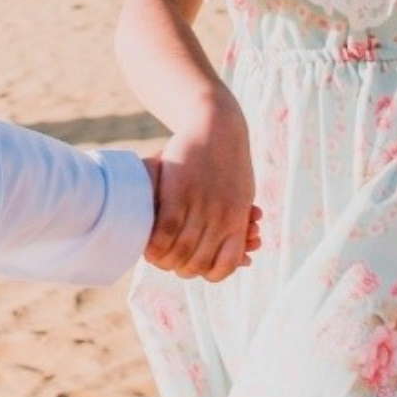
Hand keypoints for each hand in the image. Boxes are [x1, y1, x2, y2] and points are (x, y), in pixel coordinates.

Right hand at [147, 116, 256, 282]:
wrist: (217, 123)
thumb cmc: (228, 162)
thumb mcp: (242, 195)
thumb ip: (239, 224)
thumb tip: (250, 253)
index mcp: (238, 222)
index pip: (224, 267)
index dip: (205, 273)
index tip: (191, 266)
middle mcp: (222, 219)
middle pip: (197, 263)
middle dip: (178, 267)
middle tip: (165, 261)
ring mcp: (200, 205)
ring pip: (180, 251)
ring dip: (162, 259)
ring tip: (152, 254)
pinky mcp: (177, 190)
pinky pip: (164, 230)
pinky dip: (153, 243)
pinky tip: (146, 243)